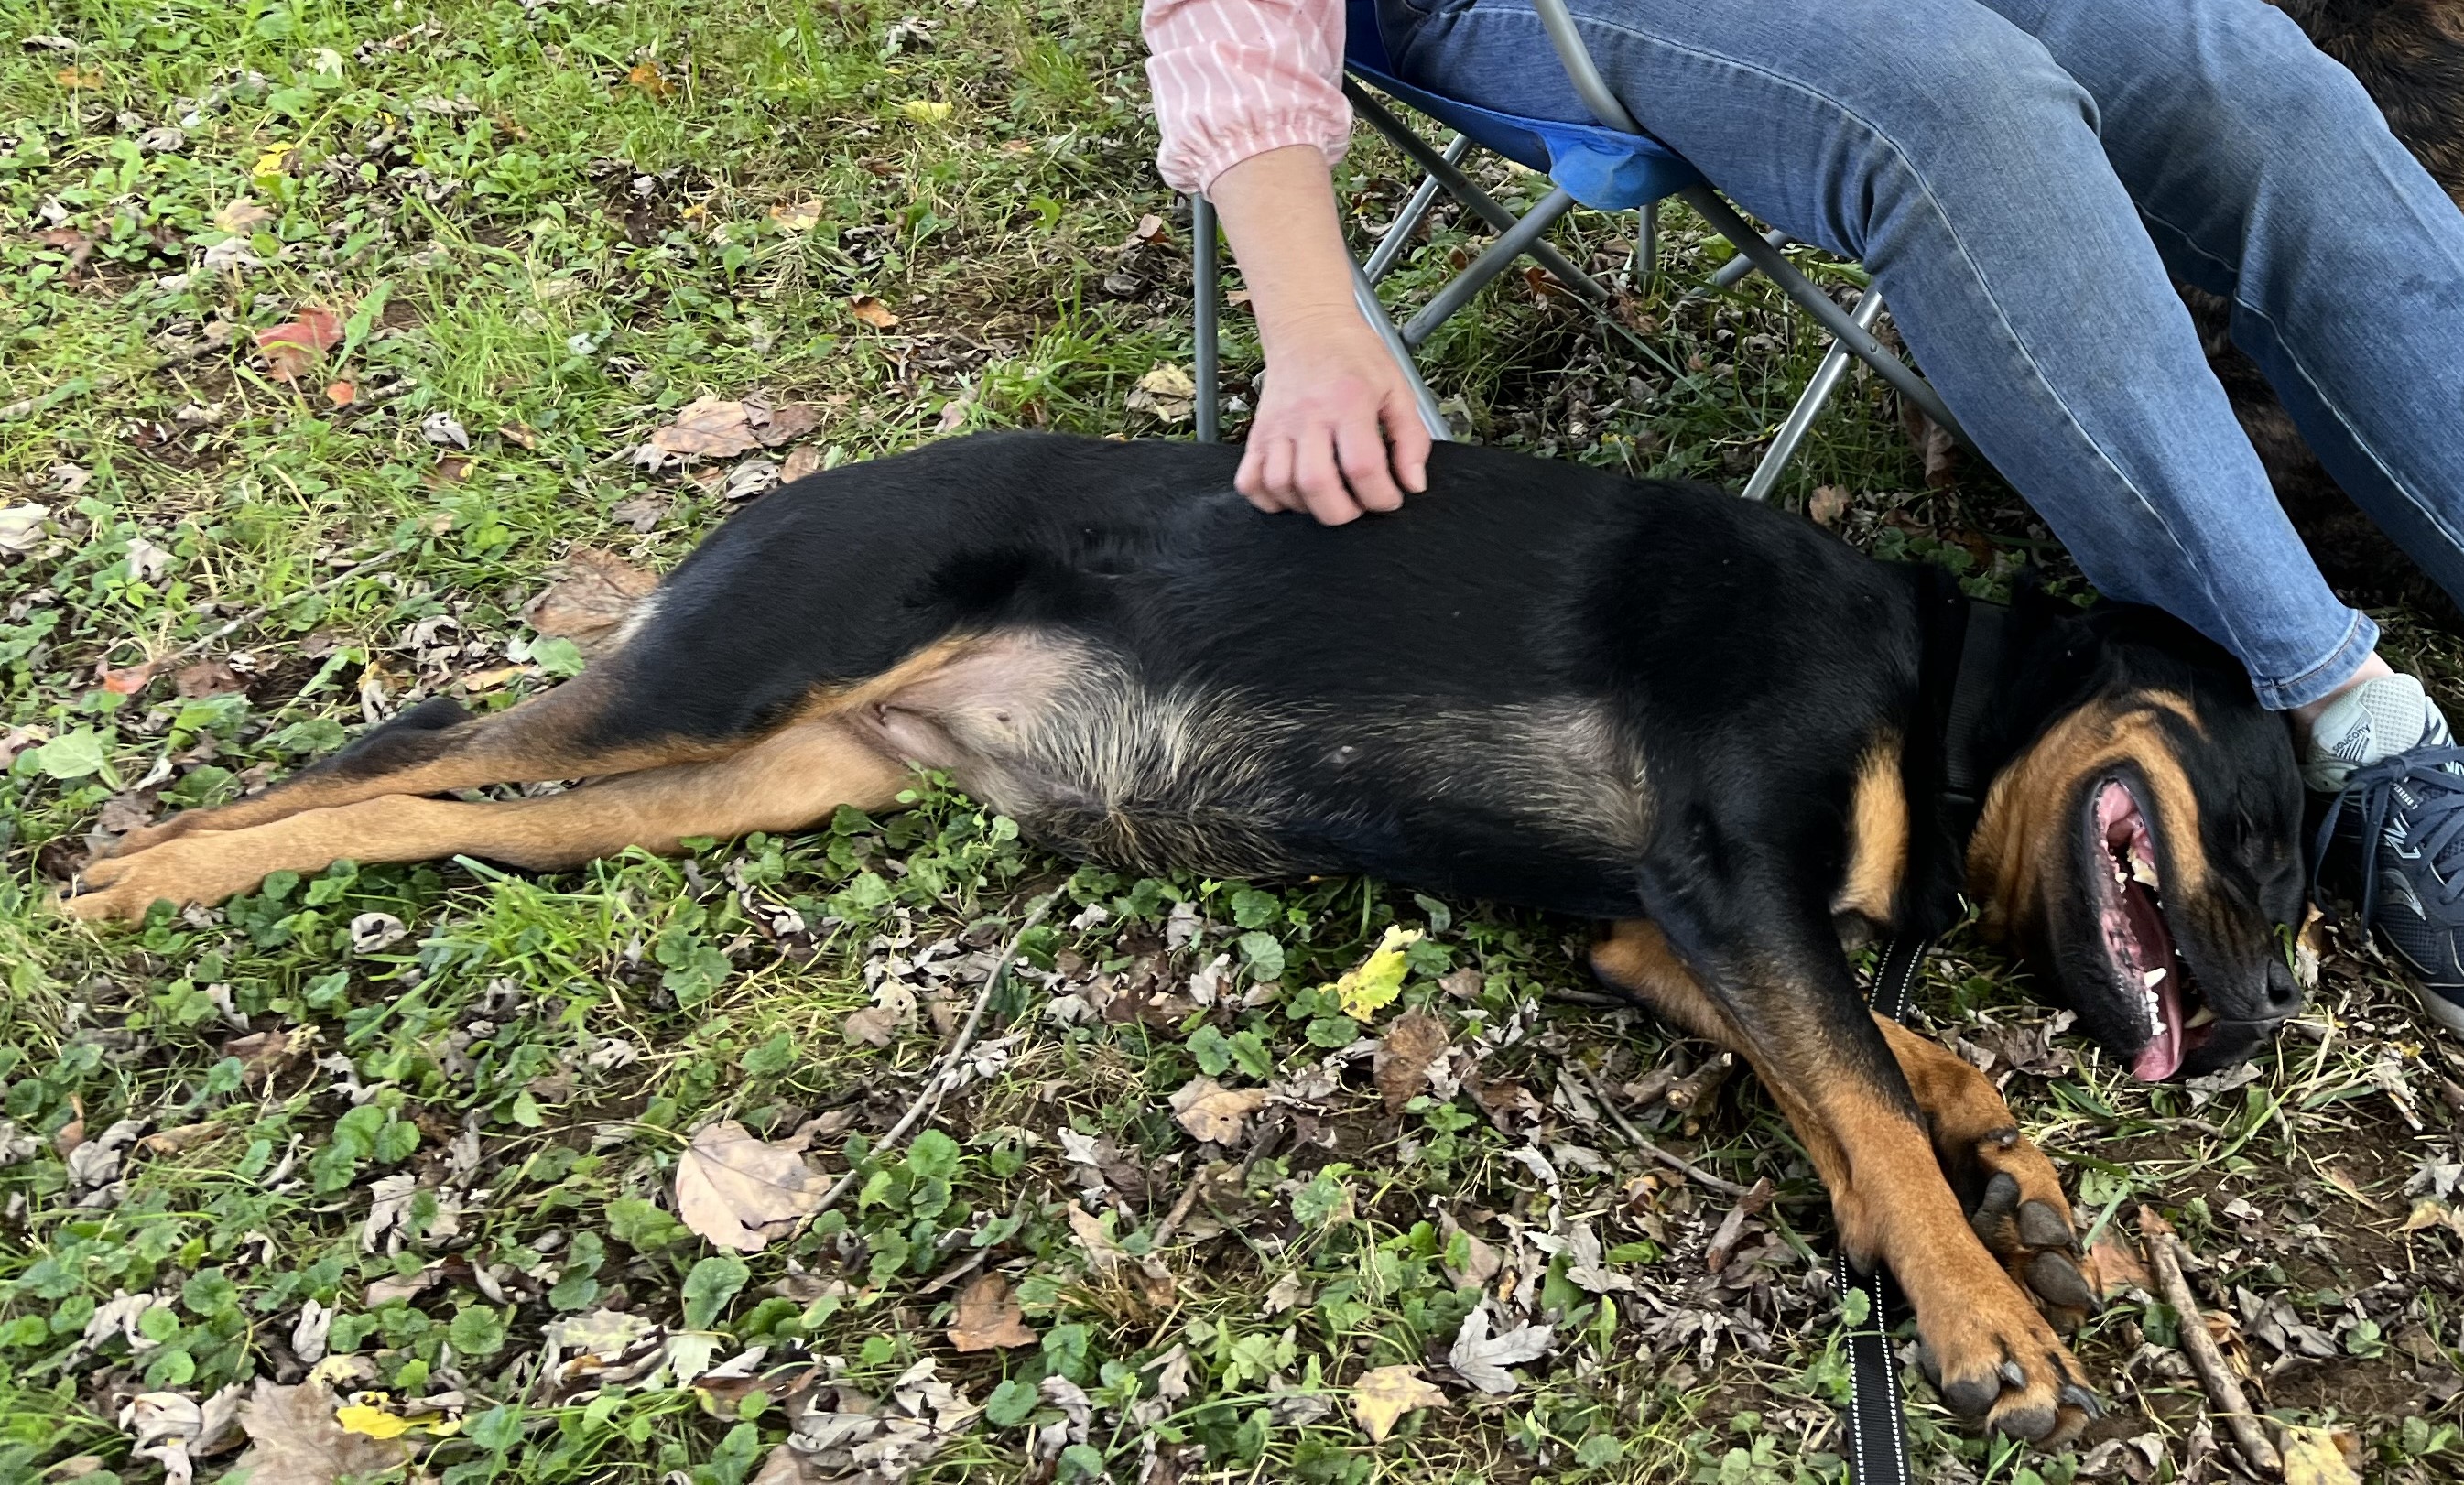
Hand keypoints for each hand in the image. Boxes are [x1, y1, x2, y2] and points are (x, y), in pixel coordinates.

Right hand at [1239, 310, 1432, 523]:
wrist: (1309, 325)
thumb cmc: (1355, 356)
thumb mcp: (1397, 388)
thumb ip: (1411, 438)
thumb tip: (1413, 484)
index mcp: (1348, 402)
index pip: (1363, 467)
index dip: (1381, 496)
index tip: (1390, 498)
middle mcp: (1308, 415)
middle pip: (1316, 483)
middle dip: (1343, 511)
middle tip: (1359, 505)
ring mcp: (1277, 426)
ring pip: (1281, 486)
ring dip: (1308, 506)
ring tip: (1330, 497)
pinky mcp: (1258, 433)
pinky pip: (1250, 481)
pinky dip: (1268, 499)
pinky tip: (1293, 493)